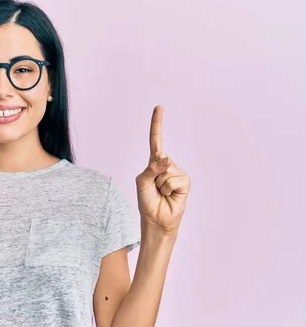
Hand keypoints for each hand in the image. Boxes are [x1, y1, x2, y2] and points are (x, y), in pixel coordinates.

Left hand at [135, 105, 190, 235]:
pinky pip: (174, 179)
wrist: (157, 219)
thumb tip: (167, 159)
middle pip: (159, 158)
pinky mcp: (185, 181)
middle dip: (153, 174)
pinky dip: (169, 188)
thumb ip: (151, 168)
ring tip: (161, 193)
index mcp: (153, 162)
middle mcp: (167, 165)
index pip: (156, 140)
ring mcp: (177, 172)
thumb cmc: (147, 201)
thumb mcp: (142, 182)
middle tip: (154, 188)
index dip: (157, 123)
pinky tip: (170, 195)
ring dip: (160, 184)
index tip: (159, 107)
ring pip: (166, 170)